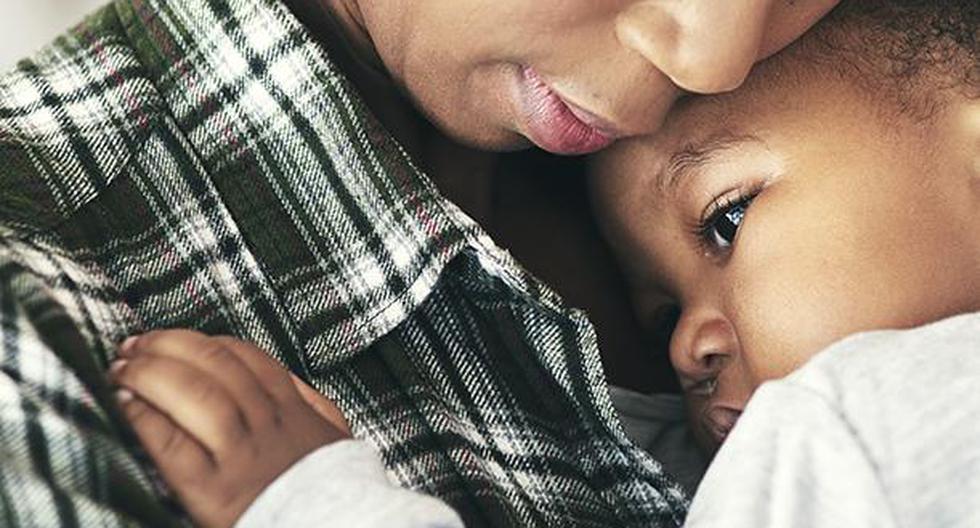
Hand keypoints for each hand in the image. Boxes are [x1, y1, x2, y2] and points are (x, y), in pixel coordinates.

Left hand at [109, 329, 350, 527]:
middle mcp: (266, 426)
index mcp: (291, 411)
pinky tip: (125, 405)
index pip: (245, 357)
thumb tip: (284, 379)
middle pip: (215, 364)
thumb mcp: (332, 440)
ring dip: (150, 373)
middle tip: (133, 346)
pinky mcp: (213, 492)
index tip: (170, 341)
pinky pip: (172, 443)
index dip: (200, 341)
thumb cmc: (324, 495)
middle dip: (167, 346)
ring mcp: (241, 457)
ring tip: (121, 370)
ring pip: (195, 393)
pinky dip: (144, 417)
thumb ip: (311, 405)